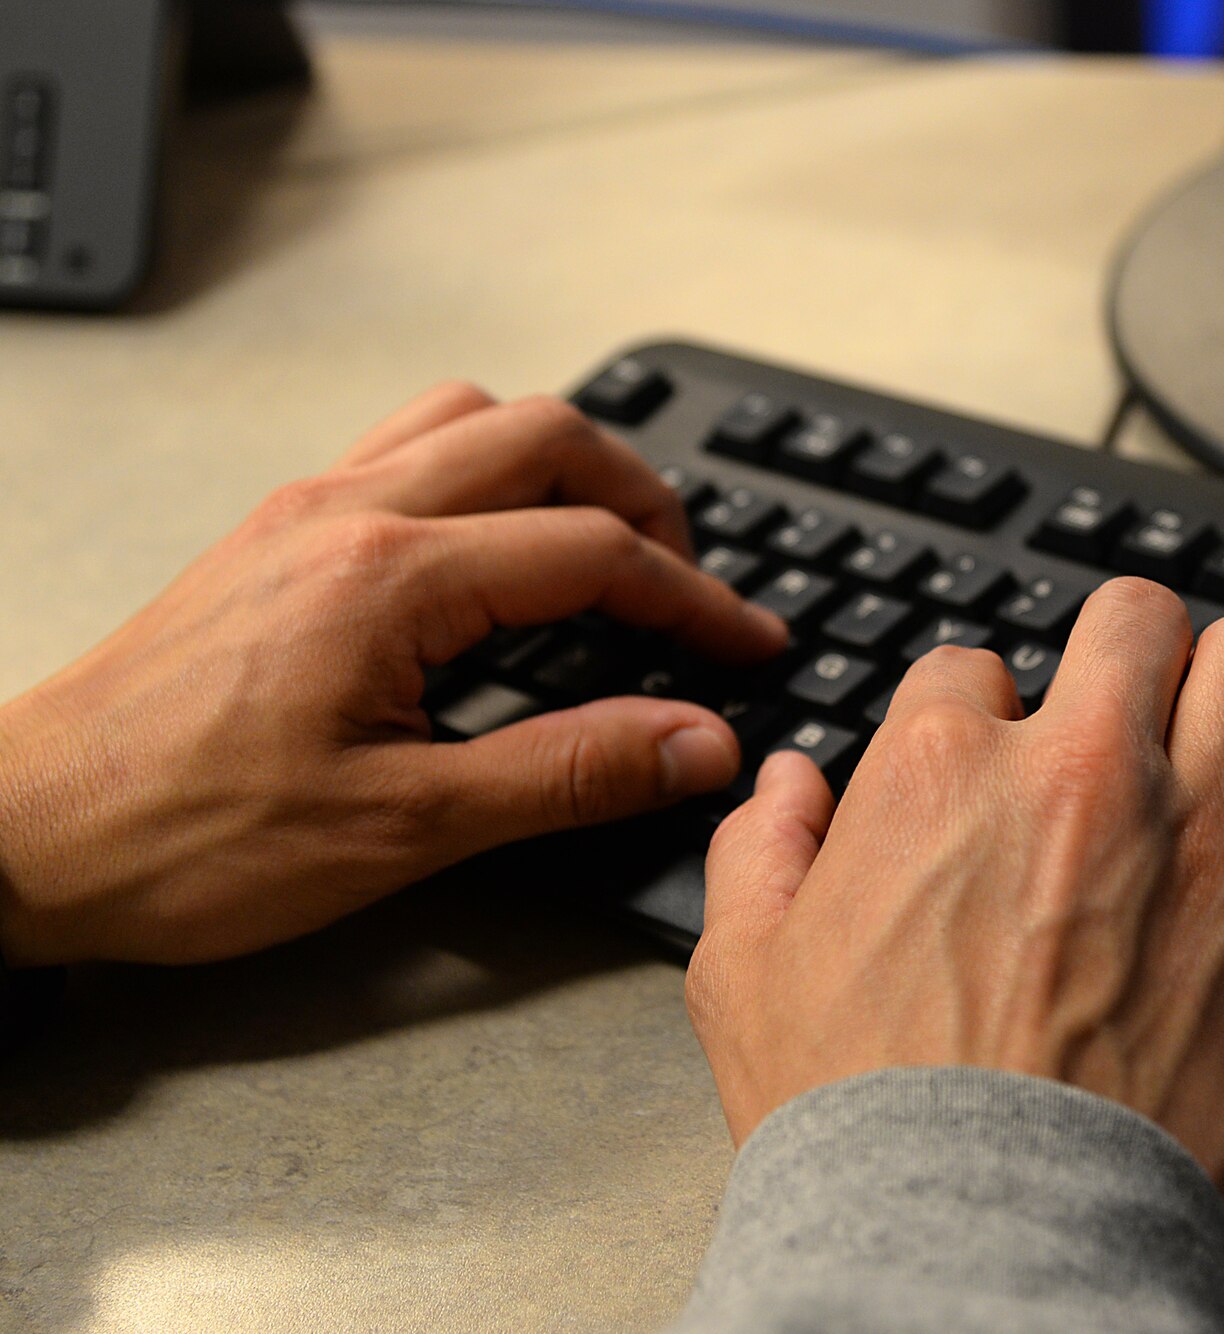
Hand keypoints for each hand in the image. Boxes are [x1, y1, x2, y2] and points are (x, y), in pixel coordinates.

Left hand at [0, 383, 786, 966]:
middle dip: (646, 500)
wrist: (23, 834)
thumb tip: (697, 743)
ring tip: (609, 539)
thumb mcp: (404, 825)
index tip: (748, 643)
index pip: (594, 553)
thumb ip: (569, 773)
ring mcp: (304, 510)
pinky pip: (403, 444)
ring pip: (470, 417)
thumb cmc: (184, 837)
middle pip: (547, 438)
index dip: (695, 600)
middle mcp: (347, 512)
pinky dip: (481, 466)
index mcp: (389, 577)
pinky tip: (494, 542)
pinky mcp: (274, 533)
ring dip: (561, 460)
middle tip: (692, 583)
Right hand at [689, 578, 1223, 1236]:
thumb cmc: (864, 1124)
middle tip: (1122, 704)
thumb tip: (787, 785)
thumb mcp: (744, 978)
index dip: (979, 714)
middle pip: (1134, 618)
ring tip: (1217, 733)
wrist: (984, 1246)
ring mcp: (1196, 839)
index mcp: (942, 772)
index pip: (974, 666)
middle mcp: (1080, 776)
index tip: (993, 764)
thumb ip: (759, 853)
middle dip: (1121, 650)